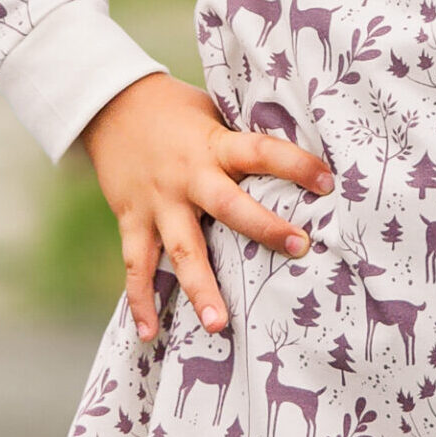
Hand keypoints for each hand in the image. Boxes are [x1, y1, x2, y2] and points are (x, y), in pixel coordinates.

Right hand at [80, 72, 333, 342]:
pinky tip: (150, 333)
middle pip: (228, 206)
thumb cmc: (174, 110)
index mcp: (214, 146)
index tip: (328, 182)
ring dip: (200, 289)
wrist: (107, 102)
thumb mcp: (213, 116)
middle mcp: (187, 177)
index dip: (295, 164)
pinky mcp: (131, 219)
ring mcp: (158, 202)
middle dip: (264, 228)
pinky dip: (140, 301)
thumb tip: (296, 157)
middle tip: (298, 249)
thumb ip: (242, 142)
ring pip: (181, 250)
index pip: (261, 151)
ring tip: (218, 326)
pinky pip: (136, 265)